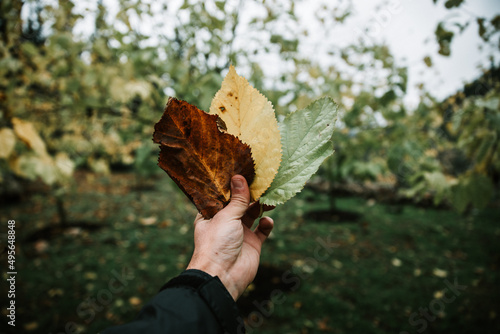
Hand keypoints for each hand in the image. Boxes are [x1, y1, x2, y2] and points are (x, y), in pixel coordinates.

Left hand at [186, 175, 273, 299]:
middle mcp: (225, 222)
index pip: (223, 196)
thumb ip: (237, 199)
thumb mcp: (226, 216)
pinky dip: (267, 224)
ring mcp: (239, 233)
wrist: (223, 277)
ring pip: (253, 214)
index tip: (244, 171)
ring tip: (269, 199)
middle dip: (251, 194)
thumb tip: (240, 177)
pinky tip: (267, 221)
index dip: (233, 185)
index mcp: (211, 214)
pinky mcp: (252, 244)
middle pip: (240, 203)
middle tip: (263, 182)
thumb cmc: (216, 244)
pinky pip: (262, 230)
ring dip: (261, 206)